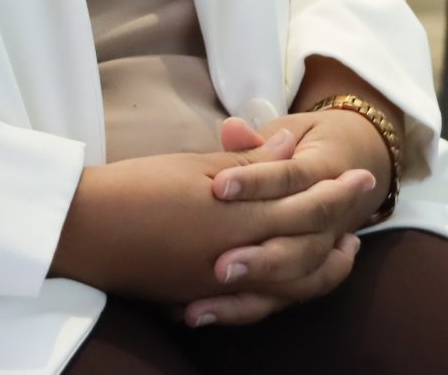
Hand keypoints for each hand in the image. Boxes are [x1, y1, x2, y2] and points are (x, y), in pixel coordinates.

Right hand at [51, 135, 375, 310]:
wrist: (84, 230)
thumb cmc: (133, 189)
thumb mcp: (191, 167)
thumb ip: (244, 164)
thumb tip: (285, 147)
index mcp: (237, 217)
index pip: (304, 205)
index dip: (337, 191)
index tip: (362, 175)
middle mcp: (239, 257)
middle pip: (308, 246)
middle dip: (340, 223)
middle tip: (363, 206)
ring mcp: (225, 285)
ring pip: (294, 283)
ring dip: (324, 264)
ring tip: (344, 248)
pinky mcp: (206, 298)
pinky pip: (265, 301)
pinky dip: (290, 287)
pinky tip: (295, 274)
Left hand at [178, 112, 392, 325]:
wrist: (354, 174)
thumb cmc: (306, 148)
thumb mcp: (287, 135)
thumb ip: (254, 143)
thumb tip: (232, 128)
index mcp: (324, 177)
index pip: (291, 180)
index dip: (255, 182)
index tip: (217, 186)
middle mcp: (328, 224)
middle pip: (299, 247)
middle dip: (260, 259)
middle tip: (218, 266)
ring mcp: (316, 252)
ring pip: (291, 283)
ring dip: (244, 295)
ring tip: (198, 308)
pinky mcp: (296, 276)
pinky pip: (275, 301)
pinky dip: (239, 309)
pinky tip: (197, 315)